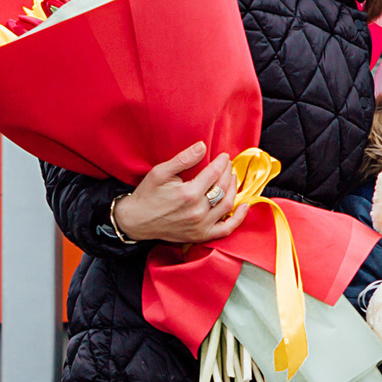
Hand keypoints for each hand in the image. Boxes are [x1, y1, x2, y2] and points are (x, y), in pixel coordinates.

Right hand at [110, 142, 242, 244]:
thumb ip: (183, 159)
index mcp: (188, 194)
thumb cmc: (147, 195)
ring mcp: (201, 225)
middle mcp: (197, 211)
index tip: (224, 156)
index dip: (222, 162)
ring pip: (227, 205)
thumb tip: (202, 146)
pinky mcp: (201, 235)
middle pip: (222, 188)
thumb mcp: (160, 172)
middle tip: (227, 165)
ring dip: (233, 189)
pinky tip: (244, 205)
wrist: (136, 221)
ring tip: (232, 178)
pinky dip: (238, 218)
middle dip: (228, 173)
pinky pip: (226, 229)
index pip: (214, 173)